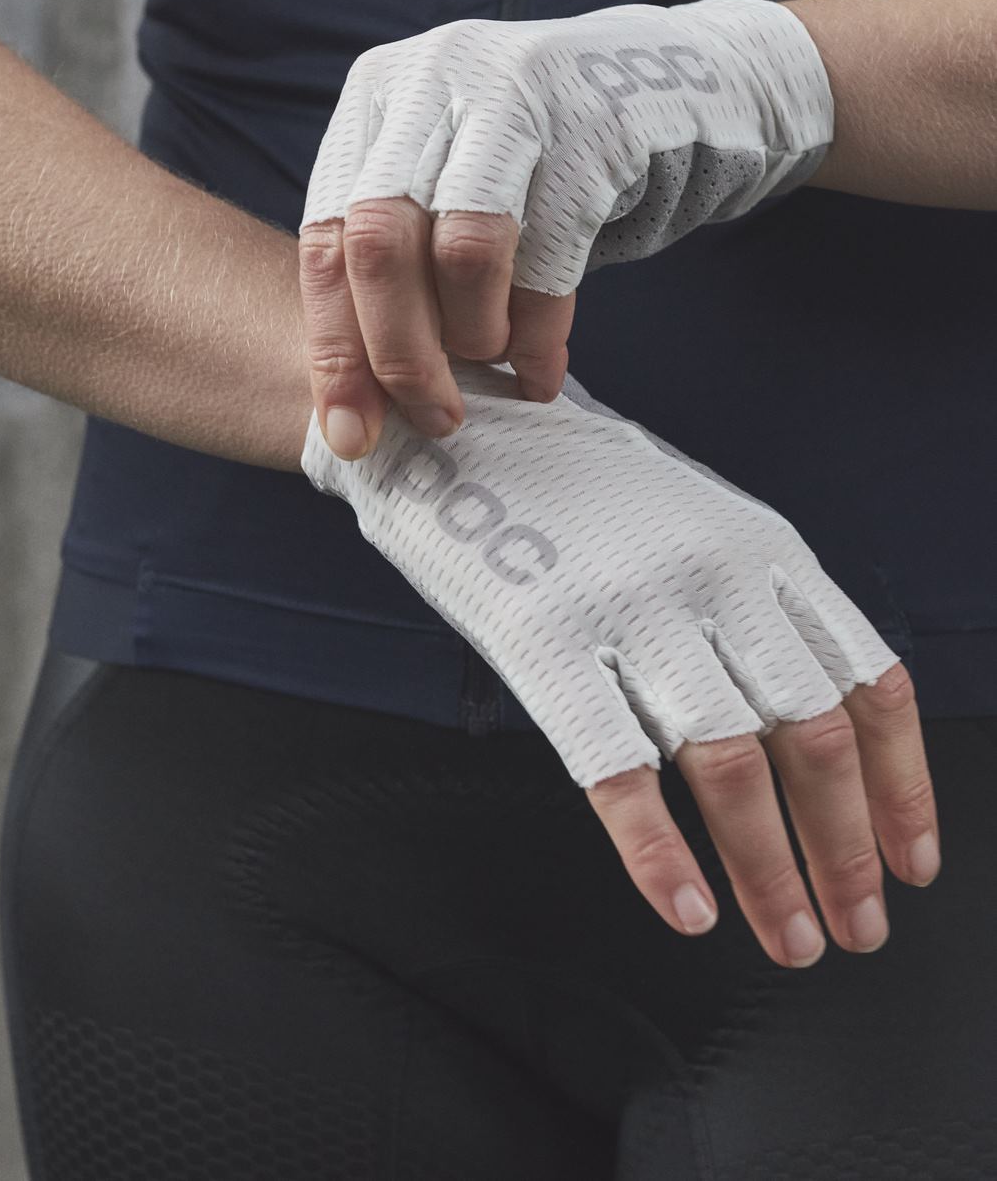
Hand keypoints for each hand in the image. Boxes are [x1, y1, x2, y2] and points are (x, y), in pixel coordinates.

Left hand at [299, 0, 831, 457]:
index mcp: (378, 97)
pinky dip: (540, 332)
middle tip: (433, 416)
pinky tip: (542, 371)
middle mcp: (433, 80)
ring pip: (462, 249)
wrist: (682, 89)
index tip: (353, 431)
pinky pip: (552, 257)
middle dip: (400, 353)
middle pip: (380, 242)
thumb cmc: (543, 166)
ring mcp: (516, 94)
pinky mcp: (595, 127)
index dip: (337, 345)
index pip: (326, 235)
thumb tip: (356, 407)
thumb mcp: (449, 191)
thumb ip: (401, 270)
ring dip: (475, 335)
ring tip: (497, 367)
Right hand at [301, 362, 938, 967]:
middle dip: (846, 852)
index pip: (869, 681)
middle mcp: (715, 575)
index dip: (903, 785)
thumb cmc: (578, 490)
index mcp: (764, 548)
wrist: (456, 428)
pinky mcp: (545, 640)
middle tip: (855, 928)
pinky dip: (657, 852)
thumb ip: (755, 607)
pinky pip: (616, 766)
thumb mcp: (696, 522)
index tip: (913, 860)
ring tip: (789, 939)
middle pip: (814, 736)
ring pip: (732, 764)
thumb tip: (813, 727)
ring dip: (772, 872)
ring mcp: (631, 606)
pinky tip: (685, 908)